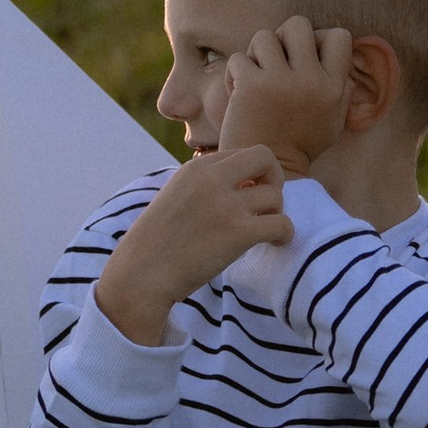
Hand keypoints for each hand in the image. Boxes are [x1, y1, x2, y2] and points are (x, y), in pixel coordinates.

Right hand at [94, 146, 292, 345]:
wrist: (142, 273)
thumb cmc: (157, 241)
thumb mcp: (176, 195)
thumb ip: (204, 184)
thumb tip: (241, 183)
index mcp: (197, 167)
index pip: (242, 154)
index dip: (250, 175)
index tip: (244, 197)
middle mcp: (213, 179)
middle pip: (265, 157)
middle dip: (273, 178)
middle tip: (264, 204)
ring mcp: (227, 205)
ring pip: (276, 196)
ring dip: (275, 213)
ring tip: (262, 231)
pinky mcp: (239, 233)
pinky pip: (282, 223)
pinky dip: (284, 234)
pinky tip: (273, 243)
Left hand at [217, 16, 353, 174]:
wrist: (267, 174)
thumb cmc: (298, 145)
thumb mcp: (333, 119)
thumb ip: (340, 87)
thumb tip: (340, 51)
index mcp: (334, 87)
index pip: (339, 35)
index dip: (318, 39)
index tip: (304, 60)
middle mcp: (311, 81)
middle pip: (297, 24)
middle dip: (283, 37)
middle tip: (274, 62)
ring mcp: (280, 82)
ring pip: (264, 36)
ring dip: (256, 54)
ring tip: (255, 77)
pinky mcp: (251, 86)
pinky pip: (239, 58)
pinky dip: (234, 73)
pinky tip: (237, 93)